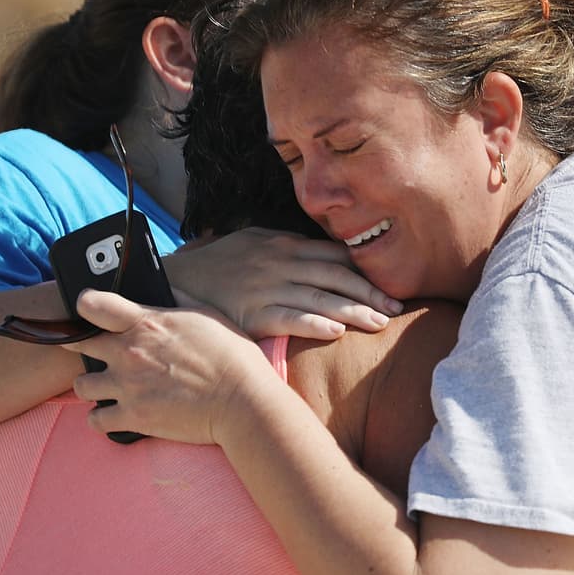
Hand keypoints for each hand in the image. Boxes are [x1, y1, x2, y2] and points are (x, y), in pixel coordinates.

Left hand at [63, 289, 274, 444]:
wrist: (243, 403)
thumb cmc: (232, 356)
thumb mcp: (206, 314)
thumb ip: (176, 299)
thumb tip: (161, 286)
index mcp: (146, 323)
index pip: (92, 305)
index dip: (85, 306)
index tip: (86, 310)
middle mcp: (129, 353)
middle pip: (78, 345)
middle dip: (82, 346)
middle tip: (95, 352)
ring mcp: (128, 387)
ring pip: (82, 386)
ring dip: (92, 386)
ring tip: (107, 387)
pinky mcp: (133, 418)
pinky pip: (96, 420)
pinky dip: (102, 418)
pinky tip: (114, 414)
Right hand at [164, 227, 402, 339]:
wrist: (175, 282)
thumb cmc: (217, 266)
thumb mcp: (253, 243)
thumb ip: (287, 248)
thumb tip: (320, 254)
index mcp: (284, 244)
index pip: (335, 254)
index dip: (365, 270)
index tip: (390, 284)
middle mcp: (280, 262)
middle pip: (336, 275)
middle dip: (370, 291)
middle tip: (398, 307)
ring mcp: (267, 287)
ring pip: (321, 297)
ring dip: (355, 310)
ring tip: (381, 323)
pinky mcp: (253, 313)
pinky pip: (290, 317)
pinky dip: (316, 323)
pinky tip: (338, 331)